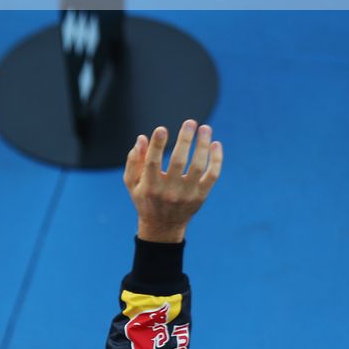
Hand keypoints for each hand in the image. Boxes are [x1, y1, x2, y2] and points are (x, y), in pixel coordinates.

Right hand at [123, 120, 222, 242]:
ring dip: (203, 145)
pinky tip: (216, 144)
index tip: (162, 129)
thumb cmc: (145, 199)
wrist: (163, 226)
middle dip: (185, 139)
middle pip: (179, 161)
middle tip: (190, 122)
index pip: (153, 163)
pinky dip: (216, 160)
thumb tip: (141, 138)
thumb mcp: (133, 183)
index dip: (157, 145)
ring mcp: (187, 194)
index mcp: (150, 186)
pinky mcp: (200, 196)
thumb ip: (134, 161)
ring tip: (205, 128)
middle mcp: (169, 191)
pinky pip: (212, 176)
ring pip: (198, 166)